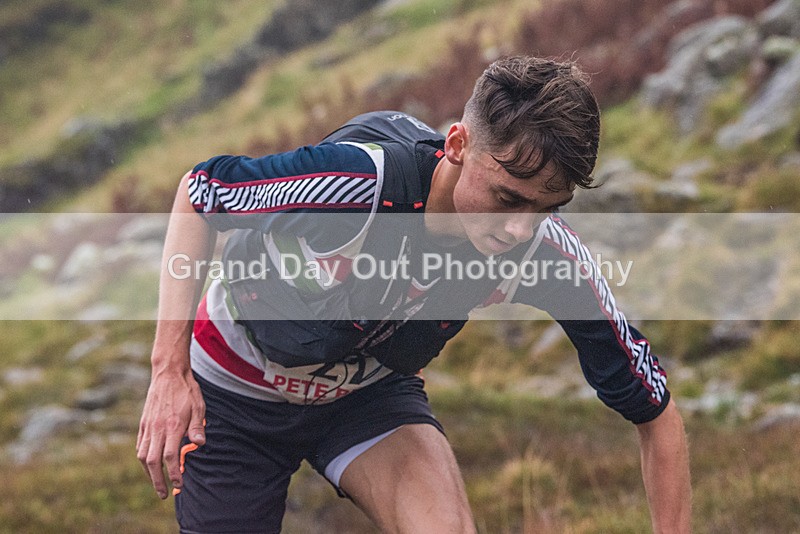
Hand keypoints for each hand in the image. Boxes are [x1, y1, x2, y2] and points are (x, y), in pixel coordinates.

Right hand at [136, 368, 205, 498]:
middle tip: (165, 494)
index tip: (179, 485)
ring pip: (143, 456)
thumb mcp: (199, 406)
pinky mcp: (143, 424)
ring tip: (157, 483)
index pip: (169, 456)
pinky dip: (143, 460)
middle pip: (153, 461)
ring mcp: (148, 426)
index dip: (173, 474)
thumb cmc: (187, 390)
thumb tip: (199, 444)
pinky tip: (150, 466)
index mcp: (173, 425)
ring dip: (149, 473)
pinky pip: (140, 446)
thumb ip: (197, 427)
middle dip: (158, 481)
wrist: (168, 373)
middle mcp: (157, 428)